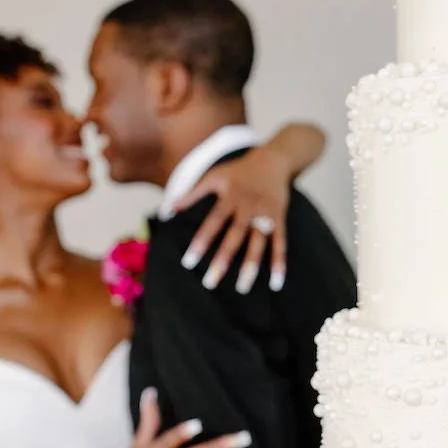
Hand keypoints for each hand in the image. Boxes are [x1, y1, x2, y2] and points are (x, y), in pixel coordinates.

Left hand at [171, 144, 288, 294]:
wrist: (274, 160)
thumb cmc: (238, 171)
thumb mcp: (214, 176)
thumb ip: (191, 193)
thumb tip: (166, 210)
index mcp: (230, 196)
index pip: (213, 221)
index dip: (201, 241)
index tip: (188, 262)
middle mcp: (248, 206)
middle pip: (235, 236)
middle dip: (223, 260)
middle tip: (209, 283)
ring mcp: (266, 214)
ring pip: (258, 243)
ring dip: (251, 266)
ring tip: (242, 287)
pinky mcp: (279, 219)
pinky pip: (280, 243)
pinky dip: (279, 262)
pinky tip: (277, 282)